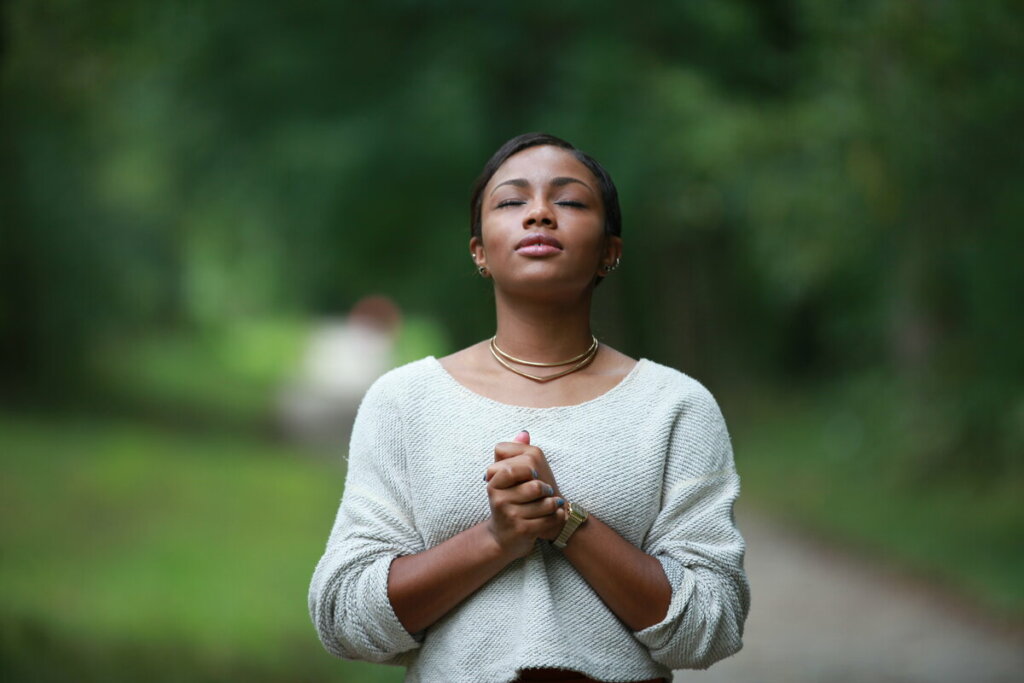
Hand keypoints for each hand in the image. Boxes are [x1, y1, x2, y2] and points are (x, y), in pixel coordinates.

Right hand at [484, 431, 565, 557]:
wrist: (506, 536)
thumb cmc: (511, 500)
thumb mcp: (510, 476)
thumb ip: (516, 452)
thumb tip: (524, 433)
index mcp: (494, 481)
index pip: (518, 467)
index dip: (531, 470)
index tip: (533, 475)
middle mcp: (497, 498)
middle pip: (535, 485)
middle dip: (546, 488)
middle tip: (545, 491)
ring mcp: (508, 515)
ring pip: (545, 503)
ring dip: (553, 503)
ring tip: (549, 504)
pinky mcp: (521, 530)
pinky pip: (549, 519)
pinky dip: (556, 516)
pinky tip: (554, 516)